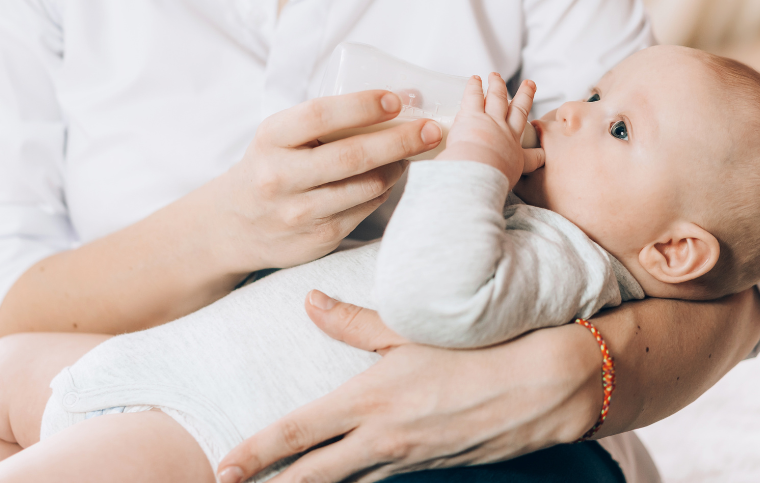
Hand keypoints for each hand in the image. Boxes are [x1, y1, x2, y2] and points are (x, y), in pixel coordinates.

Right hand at [215, 91, 442, 270]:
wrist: (234, 225)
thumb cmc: (270, 166)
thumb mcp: (280, 137)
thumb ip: (326, 121)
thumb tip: (402, 97)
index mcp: (270, 139)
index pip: (319, 116)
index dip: (362, 106)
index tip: (396, 100)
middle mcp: (280, 177)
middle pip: (352, 156)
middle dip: (400, 139)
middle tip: (431, 129)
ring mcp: (299, 213)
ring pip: (365, 186)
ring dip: (397, 167)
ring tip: (412, 153)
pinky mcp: (317, 239)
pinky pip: (364, 210)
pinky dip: (383, 190)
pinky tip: (389, 179)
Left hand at [217, 295, 601, 482]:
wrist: (543, 387)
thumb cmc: (475, 349)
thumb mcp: (408, 329)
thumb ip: (352, 322)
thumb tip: (308, 302)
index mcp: (369, 404)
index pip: (297, 435)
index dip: (256, 453)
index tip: (222, 466)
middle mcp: (382, 441)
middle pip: (311, 476)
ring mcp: (407, 460)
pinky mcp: (430, 466)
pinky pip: (379, 479)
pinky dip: (353, 481)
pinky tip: (344, 474)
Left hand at [437, 74, 543, 186]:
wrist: (480, 172)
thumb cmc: (488, 183)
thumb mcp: (507, 188)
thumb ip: (508, 191)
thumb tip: (511, 206)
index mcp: (516, 155)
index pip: (531, 152)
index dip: (535, 145)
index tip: (539, 140)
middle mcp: (507, 135)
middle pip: (518, 111)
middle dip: (524, 97)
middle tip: (529, 85)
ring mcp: (491, 122)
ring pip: (497, 99)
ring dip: (497, 86)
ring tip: (495, 76)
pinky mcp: (473, 115)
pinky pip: (475, 96)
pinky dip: (475, 86)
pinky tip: (474, 79)